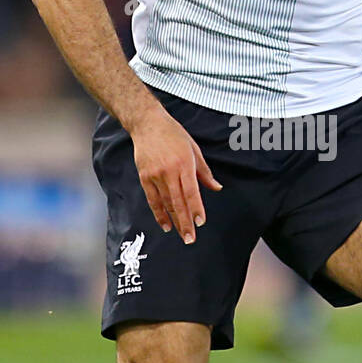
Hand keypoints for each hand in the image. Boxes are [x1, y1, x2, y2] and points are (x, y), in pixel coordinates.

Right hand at [129, 107, 221, 243]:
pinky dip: (159, 213)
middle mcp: (169, 171)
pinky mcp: (144, 177)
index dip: (196, 208)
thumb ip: (204, 171)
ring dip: (174, 220)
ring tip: (182, 235)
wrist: (147, 124)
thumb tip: (217, 188)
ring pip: (166, 203)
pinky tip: (166, 225)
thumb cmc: (174, 135)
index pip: (191, 191)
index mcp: (184, 163)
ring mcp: (155, 175)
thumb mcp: (194, 149)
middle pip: (178, 202)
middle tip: (190, 238)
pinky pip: (153, 200)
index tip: (201, 222)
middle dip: (185, 222)